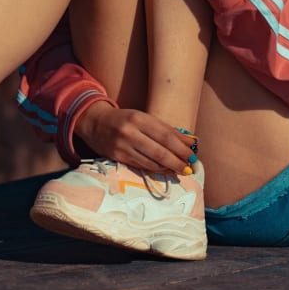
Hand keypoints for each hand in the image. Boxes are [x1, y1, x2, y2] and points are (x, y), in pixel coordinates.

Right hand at [75, 101, 196, 173]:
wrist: (95, 123)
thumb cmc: (125, 119)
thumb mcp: (144, 118)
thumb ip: (167, 129)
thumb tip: (191, 142)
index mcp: (139, 119)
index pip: (166, 136)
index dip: (182, 148)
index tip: (193, 155)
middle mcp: (131, 132)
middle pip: (160, 151)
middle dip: (178, 161)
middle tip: (190, 168)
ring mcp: (123, 146)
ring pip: (151, 161)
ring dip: (168, 168)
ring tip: (181, 171)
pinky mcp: (118, 157)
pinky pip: (141, 166)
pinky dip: (156, 170)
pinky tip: (165, 171)